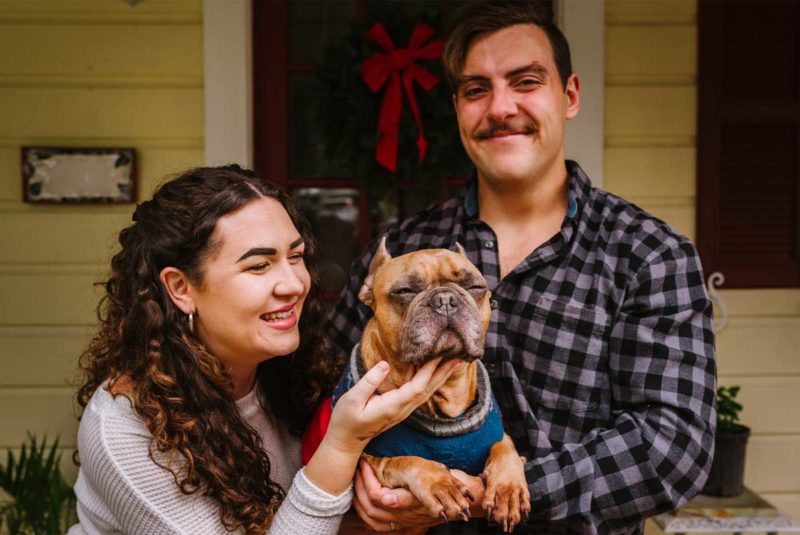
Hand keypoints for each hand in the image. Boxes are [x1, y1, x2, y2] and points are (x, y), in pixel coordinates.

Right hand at [304, 358, 462, 496]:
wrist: (346, 442)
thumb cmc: (346, 419)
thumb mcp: (353, 399)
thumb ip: (369, 381)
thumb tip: (386, 364)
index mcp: (392, 406)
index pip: (417, 387)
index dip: (429, 371)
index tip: (439, 355)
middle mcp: (402, 410)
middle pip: (428, 389)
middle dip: (443, 372)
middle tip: (460, 355)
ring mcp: (402, 411)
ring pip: (427, 392)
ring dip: (441, 377)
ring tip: (453, 362)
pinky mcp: (400, 409)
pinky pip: (420, 394)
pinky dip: (431, 381)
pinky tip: (434, 373)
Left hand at [353, 459, 442, 531]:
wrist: (464, 495)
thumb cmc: (448, 485)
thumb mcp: (430, 486)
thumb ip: (405, 498)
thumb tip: (385, 500)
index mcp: (406, 508)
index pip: (376, 496)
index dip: (367, 478)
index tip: (365, 462)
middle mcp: (402, 518)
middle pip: (370, 510)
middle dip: (359, 488)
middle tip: (357, 469)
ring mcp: (403, 522)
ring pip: (372, 519)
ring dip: (360, 502)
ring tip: (357, 484)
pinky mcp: (405, 522)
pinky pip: (380, 524)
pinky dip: (368, 513)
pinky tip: (365, 501)